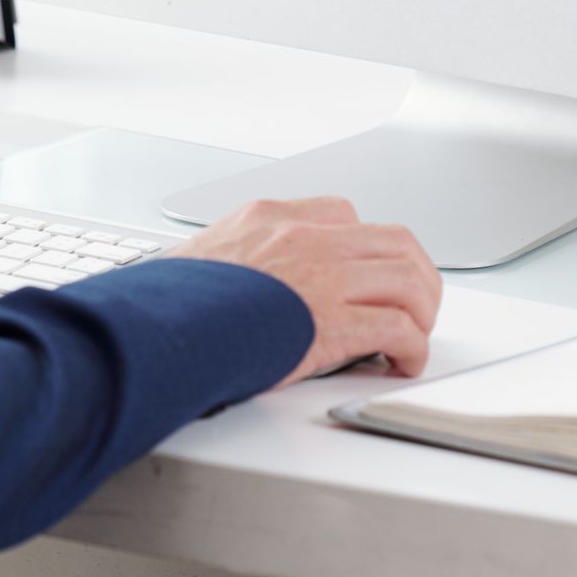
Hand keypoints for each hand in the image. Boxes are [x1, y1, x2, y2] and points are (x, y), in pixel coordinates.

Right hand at [174, 196, 441, 382]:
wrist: (154, 330)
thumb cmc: (167, 305)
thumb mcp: (202, 258)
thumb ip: (239, 260)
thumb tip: (248, 286)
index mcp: (269, 217)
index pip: (343, 213)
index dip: (368, 247)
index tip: (369, 273)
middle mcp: (303, 237)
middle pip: (393, 241)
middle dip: (415, 275)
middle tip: (414, 305)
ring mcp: (321, 276)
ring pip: (408, 279)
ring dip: (422, 310)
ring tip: (415, 335)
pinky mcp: (331, 323)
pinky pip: (398, 329)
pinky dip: (413, 348)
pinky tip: (402, 364)